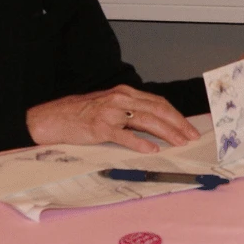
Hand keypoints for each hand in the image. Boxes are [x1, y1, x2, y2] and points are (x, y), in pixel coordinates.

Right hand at [26, 85, 199, 153]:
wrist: (53, 118)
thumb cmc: (81, 114)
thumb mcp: (109, 106)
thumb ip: (130, 112)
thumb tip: (155, 126)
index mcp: (124, 93)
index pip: (158, 102)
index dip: (176, 115)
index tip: (188, 128)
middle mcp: (120, 99)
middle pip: (157, 109)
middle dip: (177, 124)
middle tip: (191, 137)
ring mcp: (110, 113)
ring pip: (146, 120)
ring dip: (166, 132)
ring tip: (179, 143)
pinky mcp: (100, 128)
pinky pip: (124, 135)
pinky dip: (140, 142)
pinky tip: (151, 149)